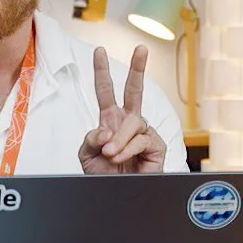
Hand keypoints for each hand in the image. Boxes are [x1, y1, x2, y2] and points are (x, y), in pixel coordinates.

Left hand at [79, 45, 165, 173]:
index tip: (99, 51)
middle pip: (135, 90)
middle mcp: (128, 122)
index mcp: (110, 119)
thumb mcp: (86, 155)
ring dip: (119, 140)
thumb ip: (91, 138)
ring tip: (110, 155)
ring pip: (132, 124)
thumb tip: (106, 129)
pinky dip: (127, 150)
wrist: (116, 194)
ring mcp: (143, 132)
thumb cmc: (103, 174)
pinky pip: (141, 139)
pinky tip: (120, 159)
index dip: (102, 71)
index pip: (105, 91)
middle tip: (141, 48)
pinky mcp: (155, 145)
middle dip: (138, 68)